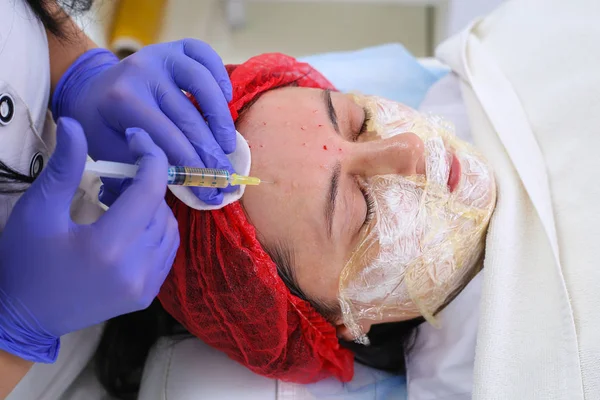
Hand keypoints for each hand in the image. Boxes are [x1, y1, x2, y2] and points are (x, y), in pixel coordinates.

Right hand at [0, 118, 178, 362]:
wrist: (22, 318)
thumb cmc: (25, 261)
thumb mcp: (38, 210)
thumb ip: (64, 167)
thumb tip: (74, 123)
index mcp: (108, 247)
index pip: (149, 191)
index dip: (150, 158)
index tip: (137, 139)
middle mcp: (135, 269)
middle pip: (161, 208)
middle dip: (146, 184)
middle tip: (120, 175)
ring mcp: (144, 286)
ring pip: (169, 229)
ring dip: (153, 208)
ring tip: (122, 200)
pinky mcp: (146, 296)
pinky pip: (167, 252)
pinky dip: (157, 231)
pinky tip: (132, 225)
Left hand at [52, 39, 235, 204]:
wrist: (89, 89)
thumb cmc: (101, 126)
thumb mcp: (107, 151)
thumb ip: (140, 167)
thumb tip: (181, 185)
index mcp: (122, 99)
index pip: (168, 139)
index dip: (193, 169)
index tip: (211, 193)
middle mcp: (142, 71)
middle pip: (189, 118)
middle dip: (212, 155)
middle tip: (228, 180)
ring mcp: (160, 55)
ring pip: (202, 83)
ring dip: (221, 120)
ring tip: (228, 146)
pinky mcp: (174, 47)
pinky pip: (205, 55)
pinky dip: (219, 76)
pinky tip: (226, 100)